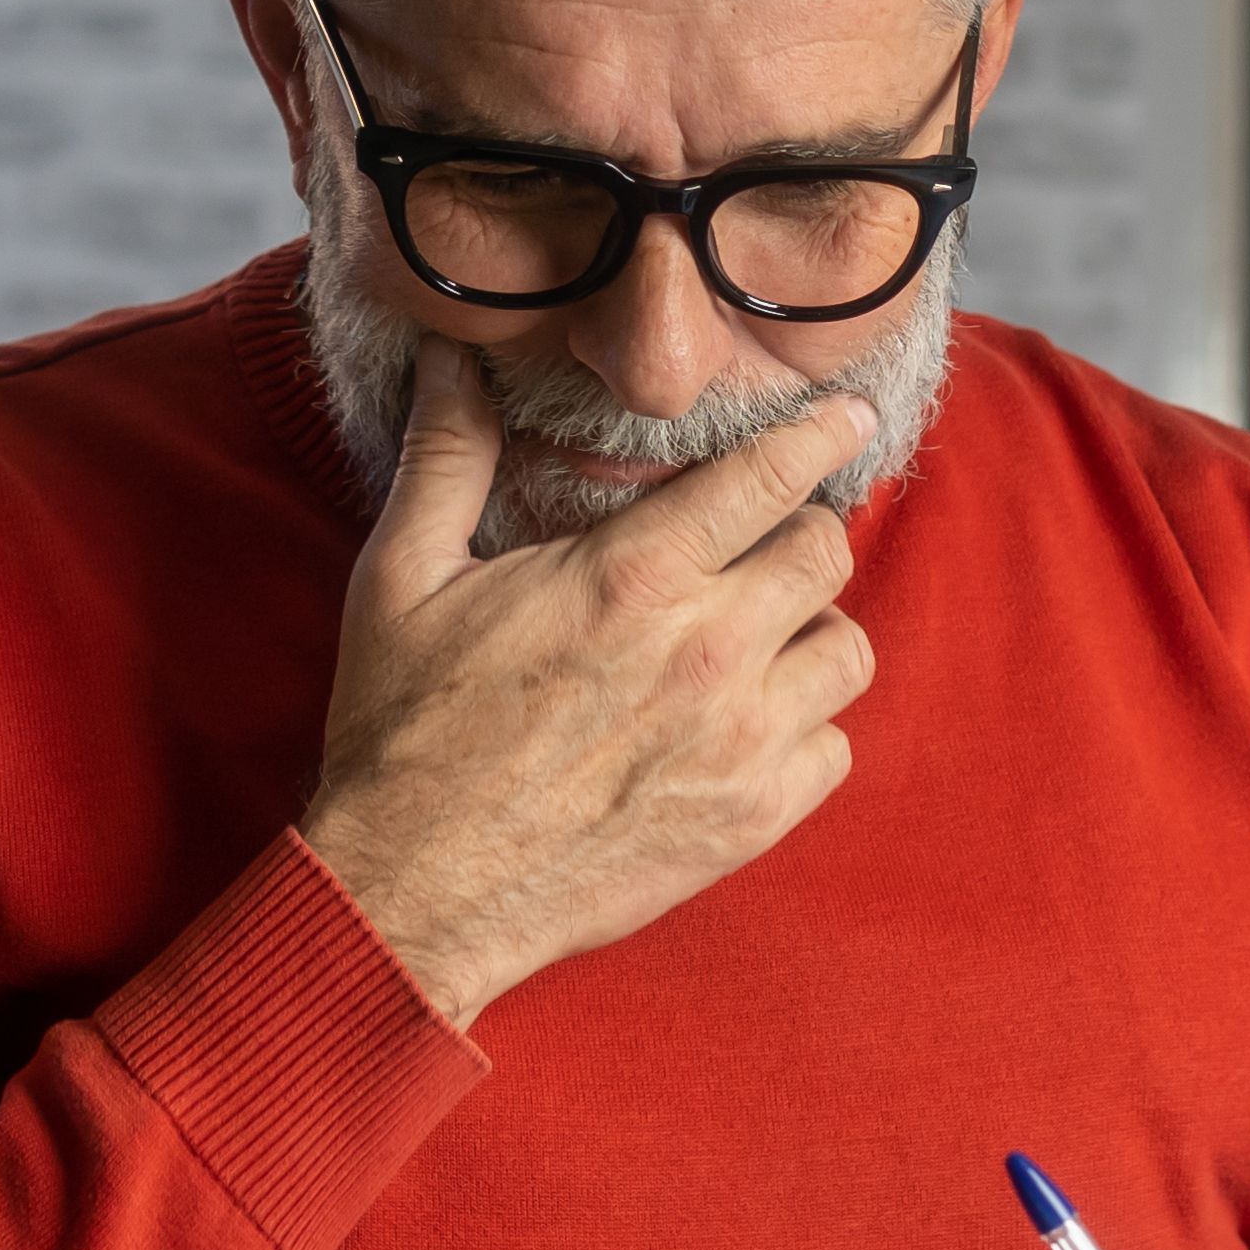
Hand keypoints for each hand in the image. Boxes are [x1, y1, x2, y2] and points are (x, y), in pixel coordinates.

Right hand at [299, 346, 878, 1027]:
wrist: (415, 890)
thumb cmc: (404, 731)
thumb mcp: (402, 577)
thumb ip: (447, 458)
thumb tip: (453, 358)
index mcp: (632, 576)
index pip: (770, 477)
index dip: (816, 435)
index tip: (843, 416)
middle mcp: (707, 651)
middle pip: (827, 552)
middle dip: (800, 534)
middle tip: (756, 549)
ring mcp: (740, 741)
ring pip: (847, 650)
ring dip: (809, 633)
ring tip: (753, 639)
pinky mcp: (752, 819)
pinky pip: (835, 748)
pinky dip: (805, 730)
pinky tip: (744, 725)